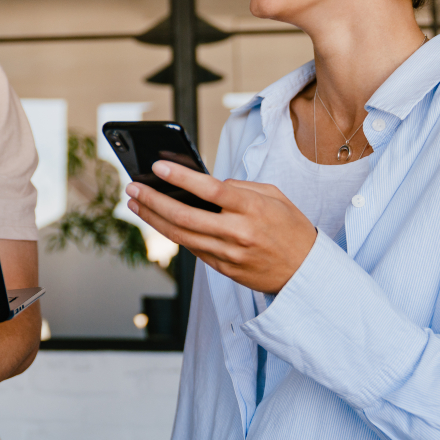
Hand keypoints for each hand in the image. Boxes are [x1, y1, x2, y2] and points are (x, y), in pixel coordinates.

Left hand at [125, 161, 316, 293]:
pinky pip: (192, 249)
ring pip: (181, 236)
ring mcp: (229, 254)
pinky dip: (172, 233)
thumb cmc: (291, 228)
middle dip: (153, 201)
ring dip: (153, 219)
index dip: (181, 177)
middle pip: (185, 216)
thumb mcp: (274, 196)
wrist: (306, 272)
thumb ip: (240, 187)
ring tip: (135, 203)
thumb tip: (208, 183)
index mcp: (253, 209)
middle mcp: (238, 233)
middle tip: (133, 188)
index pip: (210, 190)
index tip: (157, 167)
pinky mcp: (224, 269)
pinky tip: (158, 221)